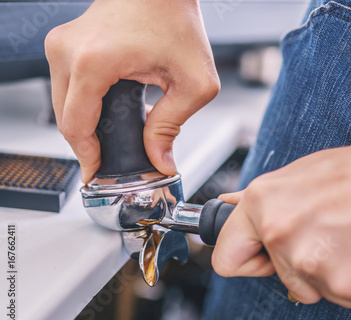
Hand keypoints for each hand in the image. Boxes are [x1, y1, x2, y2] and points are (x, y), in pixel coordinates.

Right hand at [45, 0, 218, 181]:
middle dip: (89, 143)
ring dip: (89, 122)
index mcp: (93, 62)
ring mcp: (62, 44)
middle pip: (65, 119)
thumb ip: (172, 126)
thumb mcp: (192, 83)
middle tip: (113, 159)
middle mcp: (68, 51)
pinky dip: (89, 103)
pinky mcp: (66, 42)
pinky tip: (116, 108)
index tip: (97, 174)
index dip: (87, 157)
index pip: (76, 127)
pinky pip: (70, 86)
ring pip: (65, 104)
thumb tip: (160, 159)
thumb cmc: (178, 19)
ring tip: (121, 130)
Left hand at [212, 132, 350, 308]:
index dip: (248, 260)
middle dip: (307, 265)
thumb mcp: (303, 174)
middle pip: (284, 280)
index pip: (227, 259)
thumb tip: (230, 206)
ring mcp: (318, 267)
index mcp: (264, 206)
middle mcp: (283, 238)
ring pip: (320, 290)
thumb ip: (264, 202)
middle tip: (338, 234)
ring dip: (339, 273)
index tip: (264, 258)